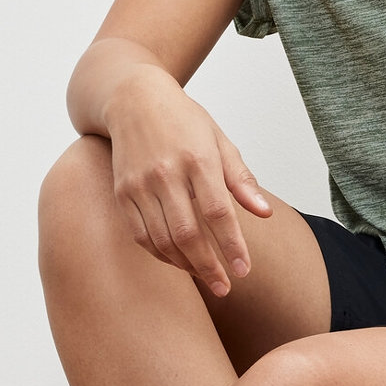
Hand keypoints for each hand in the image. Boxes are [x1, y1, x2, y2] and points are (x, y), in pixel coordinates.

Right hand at [105, 68, 271, 295]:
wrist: (133, 98)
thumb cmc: (183, 120)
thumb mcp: (219, 140)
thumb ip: (241, 179)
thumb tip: (264, 213)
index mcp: (197, 158)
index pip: (218, 213)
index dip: (232, 246)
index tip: (244, 271)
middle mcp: (166, 173)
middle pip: (188, 234)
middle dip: (209, 267)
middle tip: (225, 287)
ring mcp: (139, 184)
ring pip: (163, 240)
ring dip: (186, 265)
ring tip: (206, 276)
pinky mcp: (122, 192)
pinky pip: (141, 235)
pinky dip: (161, 254)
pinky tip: (178, 261)